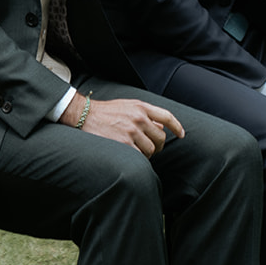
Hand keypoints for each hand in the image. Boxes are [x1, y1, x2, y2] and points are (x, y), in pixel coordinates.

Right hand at [60, 92, 184, 157]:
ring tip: (135, 150)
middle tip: (150, 148)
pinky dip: (138, 158)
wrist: (83, 114)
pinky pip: (140, 156)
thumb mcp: (127, 106)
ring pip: (152, 150)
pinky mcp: (124, 143)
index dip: (177, 126)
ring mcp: (132, 131)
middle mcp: (139, 118)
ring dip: (146, 153)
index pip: (166, 116)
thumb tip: (160, 129)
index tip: (181, 134)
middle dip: (158, 145)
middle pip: (161, 138)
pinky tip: (130, 154)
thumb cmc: (105, 112)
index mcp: (141, 107)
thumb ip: (144, 115)